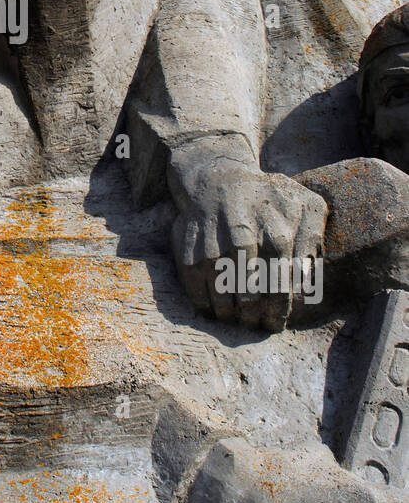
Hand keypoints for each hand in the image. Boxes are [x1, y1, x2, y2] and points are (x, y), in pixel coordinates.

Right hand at [168, 135, 327, 329]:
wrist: (217, 177)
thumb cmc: (269, 199)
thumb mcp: (304, 205)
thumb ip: (314, 240)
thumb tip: (308, 279)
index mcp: (276, 230)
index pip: (279, 283)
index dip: (278, 309)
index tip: (277, 322)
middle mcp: (242, 235)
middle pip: (249, 292)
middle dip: (254, 314)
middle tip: (255, 324)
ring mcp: (212, 241)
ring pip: (221, 291)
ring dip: (229, 311)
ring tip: (236, 319)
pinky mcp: (187, 244)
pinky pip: (194, 283)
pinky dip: (203, 301)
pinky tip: (213, 309)